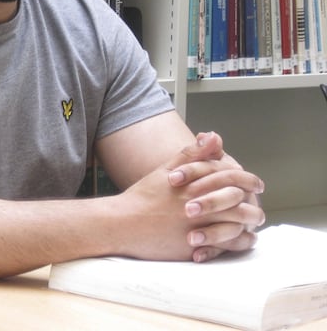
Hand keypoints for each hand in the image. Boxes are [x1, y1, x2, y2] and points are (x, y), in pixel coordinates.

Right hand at [116, 132, 263, 261]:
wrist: (123, 223)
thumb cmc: (143, 196)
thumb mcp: (166, 170)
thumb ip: (192, 154)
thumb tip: (214, 135)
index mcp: (194, 184)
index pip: (231, 177)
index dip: (247, 179)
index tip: (257, 183)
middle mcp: (198, 204)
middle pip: (239, 202)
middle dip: (254, 203)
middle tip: (259, 205)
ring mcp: (197, 226)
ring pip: (236, 225)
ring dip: (249, 224)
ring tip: (254, 223)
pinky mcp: (193, 246)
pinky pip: (225, 246)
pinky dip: (239, 243)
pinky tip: (244, 240)